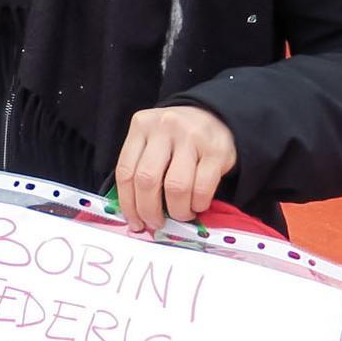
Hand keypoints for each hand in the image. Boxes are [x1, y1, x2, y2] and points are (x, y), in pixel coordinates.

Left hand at [112, 103, 236, 232]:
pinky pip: (202, 188)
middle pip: (147, 180)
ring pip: (176, 187)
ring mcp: (191, 137)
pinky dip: (198, 204)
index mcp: (141, 126)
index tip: (135, 222)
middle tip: (156, 223)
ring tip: (180, 214)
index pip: (125, 171)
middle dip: (149, 210)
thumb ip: (141, 167)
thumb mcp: (152, 141)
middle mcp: (164, 127)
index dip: (128, 204)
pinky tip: (197, 205)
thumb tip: (134, 214)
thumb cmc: (178, 137)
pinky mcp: (216, 150)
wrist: (216, 116)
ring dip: (177, 211)